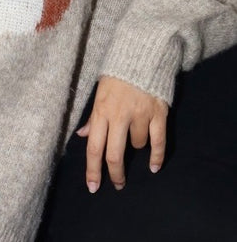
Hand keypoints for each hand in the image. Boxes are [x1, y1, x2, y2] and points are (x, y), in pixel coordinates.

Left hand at [76, 75, 168, 192]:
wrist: (141, 54)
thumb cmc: (117, 75)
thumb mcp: (99, 93)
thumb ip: (93, 117)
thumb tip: (81, 136)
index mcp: (101, 111)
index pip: (94, 147)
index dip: (93, 170)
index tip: (93, 187)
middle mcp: (119, 116)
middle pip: (114, 154)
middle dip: (115, 174)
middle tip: (117, 184)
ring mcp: (140, 114)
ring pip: (137, 145)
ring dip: (136, 146)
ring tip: (135, 134)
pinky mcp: (158, 112)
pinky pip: (159, 141)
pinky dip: (157, 156)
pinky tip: (154, 167)